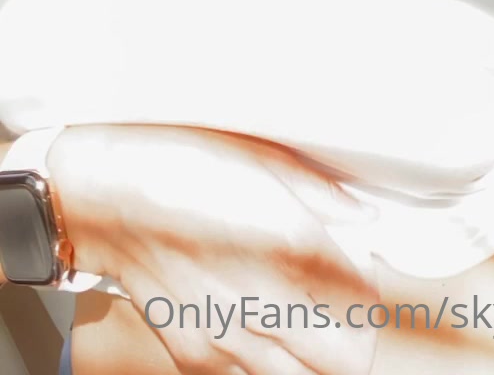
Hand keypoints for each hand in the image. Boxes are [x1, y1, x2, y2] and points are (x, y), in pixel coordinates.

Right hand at [49, 124, 379, 374]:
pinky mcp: (194, 354)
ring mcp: (228, 339)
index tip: (363, 271)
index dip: (370, 291)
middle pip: (346, 359)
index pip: (365, 306)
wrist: (105, 195)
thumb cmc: (180, 164)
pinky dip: (263, 361)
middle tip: (343, 304)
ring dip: (312, 354)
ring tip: (300, 316)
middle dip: (354, 335)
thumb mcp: (260, 158)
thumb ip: (320, 193)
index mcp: (290, 249)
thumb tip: (362, 217)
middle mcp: (265, 304)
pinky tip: (255, 326)